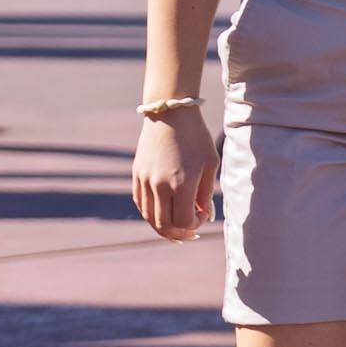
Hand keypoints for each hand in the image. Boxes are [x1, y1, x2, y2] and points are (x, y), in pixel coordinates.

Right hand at [131, 105, 218, 239]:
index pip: (183, 221)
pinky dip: (152, 214)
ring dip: (164, 227)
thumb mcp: (209, 164)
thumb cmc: (196, 137)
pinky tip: (164, 213)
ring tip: (178, 227)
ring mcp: (145, 181)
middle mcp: (159, 185)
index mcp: (181, 184)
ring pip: (150, 218)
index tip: (204, 214)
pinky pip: (141, 204)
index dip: (195, 224)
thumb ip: (205, 193)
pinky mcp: (136, 175)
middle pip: (164, 225)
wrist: (170, 113)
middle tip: (191, 231)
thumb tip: (205, 215)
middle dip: (180, 233)